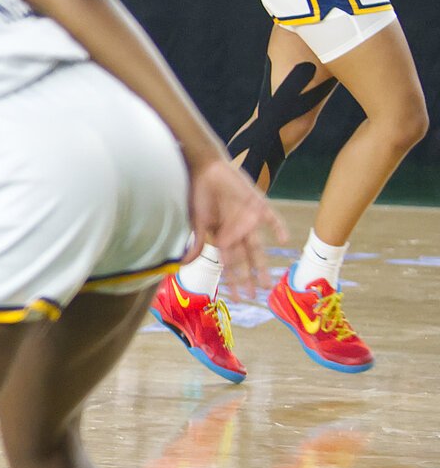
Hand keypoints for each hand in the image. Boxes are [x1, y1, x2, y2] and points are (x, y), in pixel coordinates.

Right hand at [187, 156, 284, 297]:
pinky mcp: (258, 205)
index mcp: (223, 237)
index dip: (234, 281)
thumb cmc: (199, 194)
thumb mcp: (197, 221)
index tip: (238, 299)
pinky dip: (277, 228)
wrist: (206, 169)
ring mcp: (249, 220)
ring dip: (262, 265)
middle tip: (256, 296)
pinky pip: (271, 219)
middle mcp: (238, 233)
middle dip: (249, 279)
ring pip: (258, 248)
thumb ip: (197, 242)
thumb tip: (184, 264)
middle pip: (246, 260)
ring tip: (268, 283)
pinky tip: (283, 241)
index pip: (230, 264)